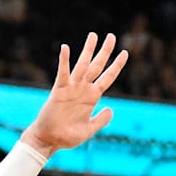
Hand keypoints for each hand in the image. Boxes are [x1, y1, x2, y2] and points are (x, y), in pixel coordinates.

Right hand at [19, 33, 128, 156]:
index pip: (108, 77)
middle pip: (97, 65)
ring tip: (93, 35)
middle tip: (111, 35)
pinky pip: (63, 73)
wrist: (50, 140)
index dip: (117, 65)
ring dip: (88, 50)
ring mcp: (71, 88)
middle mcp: (83, 89)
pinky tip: (65, 48)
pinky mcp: (59, 90)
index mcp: (92, 97)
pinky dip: (64, 61)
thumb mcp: (89, 130)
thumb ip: (101, 120)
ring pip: (82, 65)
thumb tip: (111, 109)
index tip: (125, 52)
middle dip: (105, 51)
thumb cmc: (67, 137)